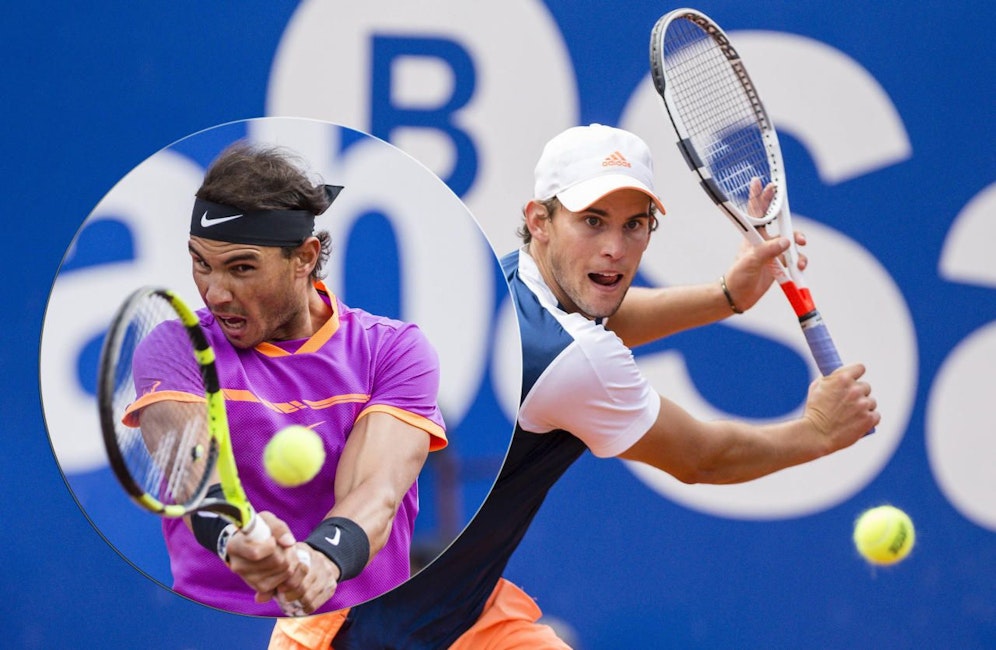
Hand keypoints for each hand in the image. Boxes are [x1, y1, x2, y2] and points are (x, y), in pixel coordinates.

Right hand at [225, 511, 306, 610]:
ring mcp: (248, 579)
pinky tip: (282, 563)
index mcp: (234, 546)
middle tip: (284, 544)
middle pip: (276, 561)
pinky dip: (289, 570)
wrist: (250, 544)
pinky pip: (285, 580)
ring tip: (283, 551)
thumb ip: (277, 527)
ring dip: (291, 559)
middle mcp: (238, 566)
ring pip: (284, 570)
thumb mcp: (265, 520)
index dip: (272, 545)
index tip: (272, 539)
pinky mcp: (260, 587)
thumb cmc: (257, 529)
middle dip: (287, 550)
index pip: (256, 553)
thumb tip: (289, 542)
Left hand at [268, 544, 341, 615]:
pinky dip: (305, 608)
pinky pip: (316, 603)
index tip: (280, 588)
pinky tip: (299, 606)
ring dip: (297, 603)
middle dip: (291, 595)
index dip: (288, 582)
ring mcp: (327, 575)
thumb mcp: (287, 561)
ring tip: (290, 603)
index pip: (300, 569)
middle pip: (303, 586)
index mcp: (306, 553)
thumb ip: (272, 577)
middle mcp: (319, 563)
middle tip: (283, 598)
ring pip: (309, 597)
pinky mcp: (331, 587)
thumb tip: (259, 598)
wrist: (325, 559)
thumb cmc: (298, 562)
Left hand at [723, 178, 807, 311]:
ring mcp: (772, 253)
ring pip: (790, 241)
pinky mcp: (779, 265)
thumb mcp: (751, 262)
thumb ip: (768, 251)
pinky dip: (800, 261)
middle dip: (786, 215)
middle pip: (778, 222)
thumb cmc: (737, 277)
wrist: (738, 297)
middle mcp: (763, 242)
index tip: (760, 181)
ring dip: (798, 243)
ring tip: (801, 249)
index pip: (756, 212)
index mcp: (752, 237)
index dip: (758, 196)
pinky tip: (800, 267)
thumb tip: (787, 242)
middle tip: (790, 214)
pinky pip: (794, 259)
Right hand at [803, 363, 879, 449]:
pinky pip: (876, 415)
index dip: (856, 374)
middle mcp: (855, 389)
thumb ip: (829, 379)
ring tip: (851, 416)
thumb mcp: (816, 388)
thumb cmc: (813, 411)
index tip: (853, 380)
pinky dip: (869, 419)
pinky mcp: (869, 419)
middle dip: (858, 393)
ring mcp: (863, 404)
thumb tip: (836, 375)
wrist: (816, 434)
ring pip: (871, 401)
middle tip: (848, 403)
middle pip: (866, 386)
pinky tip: (858, 422)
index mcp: (842, 378)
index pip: (860, 368)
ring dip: (864, 407)